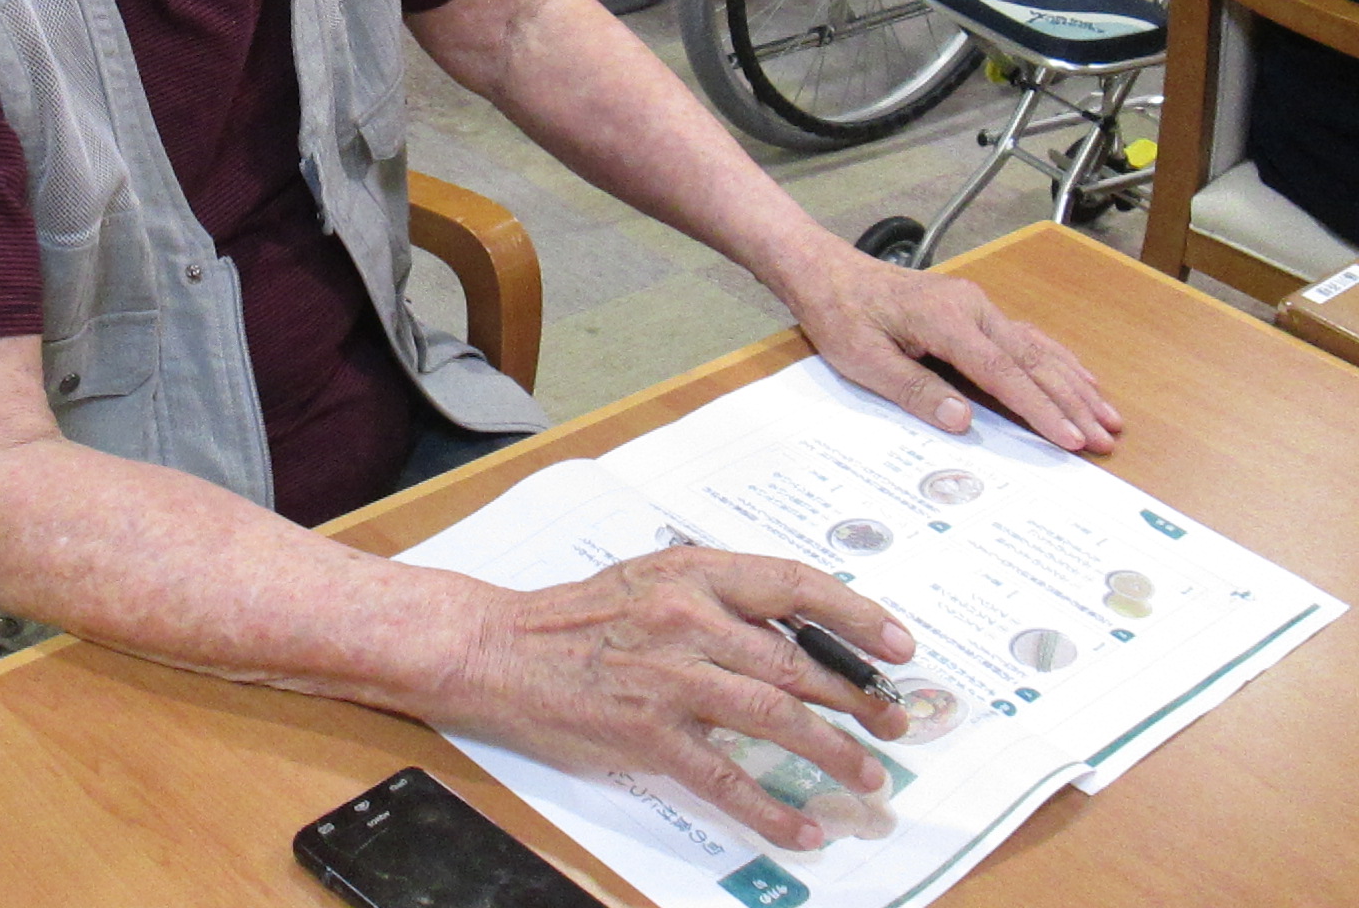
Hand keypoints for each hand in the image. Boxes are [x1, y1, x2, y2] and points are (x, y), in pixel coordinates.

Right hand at [451, 547, 913, 850]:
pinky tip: (802, 828)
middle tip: (896, 724)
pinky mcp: (648, 733)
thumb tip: (793, 629)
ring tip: (870, 779)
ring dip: (833, 753)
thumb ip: (718, 596)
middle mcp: (689, 619)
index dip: (857, 618)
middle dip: (859, 699)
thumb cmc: (579, 616)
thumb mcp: (652, 578)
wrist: (501, 649)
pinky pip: (724, 778)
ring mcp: (670, 678)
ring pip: (776, 719)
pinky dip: (769, 809)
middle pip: (799, 664)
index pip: (796, 587)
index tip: (898, 648)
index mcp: (694, 573)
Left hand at [783, 241, 1121, 452]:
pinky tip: (1081, 379)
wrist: (827, 272)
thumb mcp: (864, 360)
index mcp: (947, 320)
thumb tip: (962, 421)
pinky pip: (1026, 338)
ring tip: (1110, 417)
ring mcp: (976, 306)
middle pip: (1034, 361)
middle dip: (1073, 403)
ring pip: (1038, 348)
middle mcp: (972, 308)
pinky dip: (1058, 361)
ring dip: (1075, 384)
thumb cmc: (841, 315)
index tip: (1071, 439)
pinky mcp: (974, 310)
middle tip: (1107, 439)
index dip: (1040, 410)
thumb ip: (915, 390)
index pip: (1004, 373)